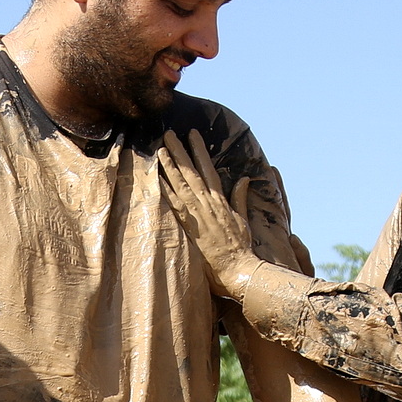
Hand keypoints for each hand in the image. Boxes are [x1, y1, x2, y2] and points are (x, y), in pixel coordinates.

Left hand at [157, 129, 259, 293]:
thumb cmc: (241, 248)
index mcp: (221, 200)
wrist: (238, 267)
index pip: (208, 168)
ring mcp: (198, 213)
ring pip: (181, 183)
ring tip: (160, 148)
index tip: (192, 135)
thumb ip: (240, 198)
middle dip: (180, 150)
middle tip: (169, 134)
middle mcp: (208, 203)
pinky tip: (157, 177)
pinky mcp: (190, 226)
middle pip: (192, 171)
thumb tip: (244, 179)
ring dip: (170, 165)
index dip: (199, 150)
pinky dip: (166, 189)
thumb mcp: (243, 219)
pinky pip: (175, 203)